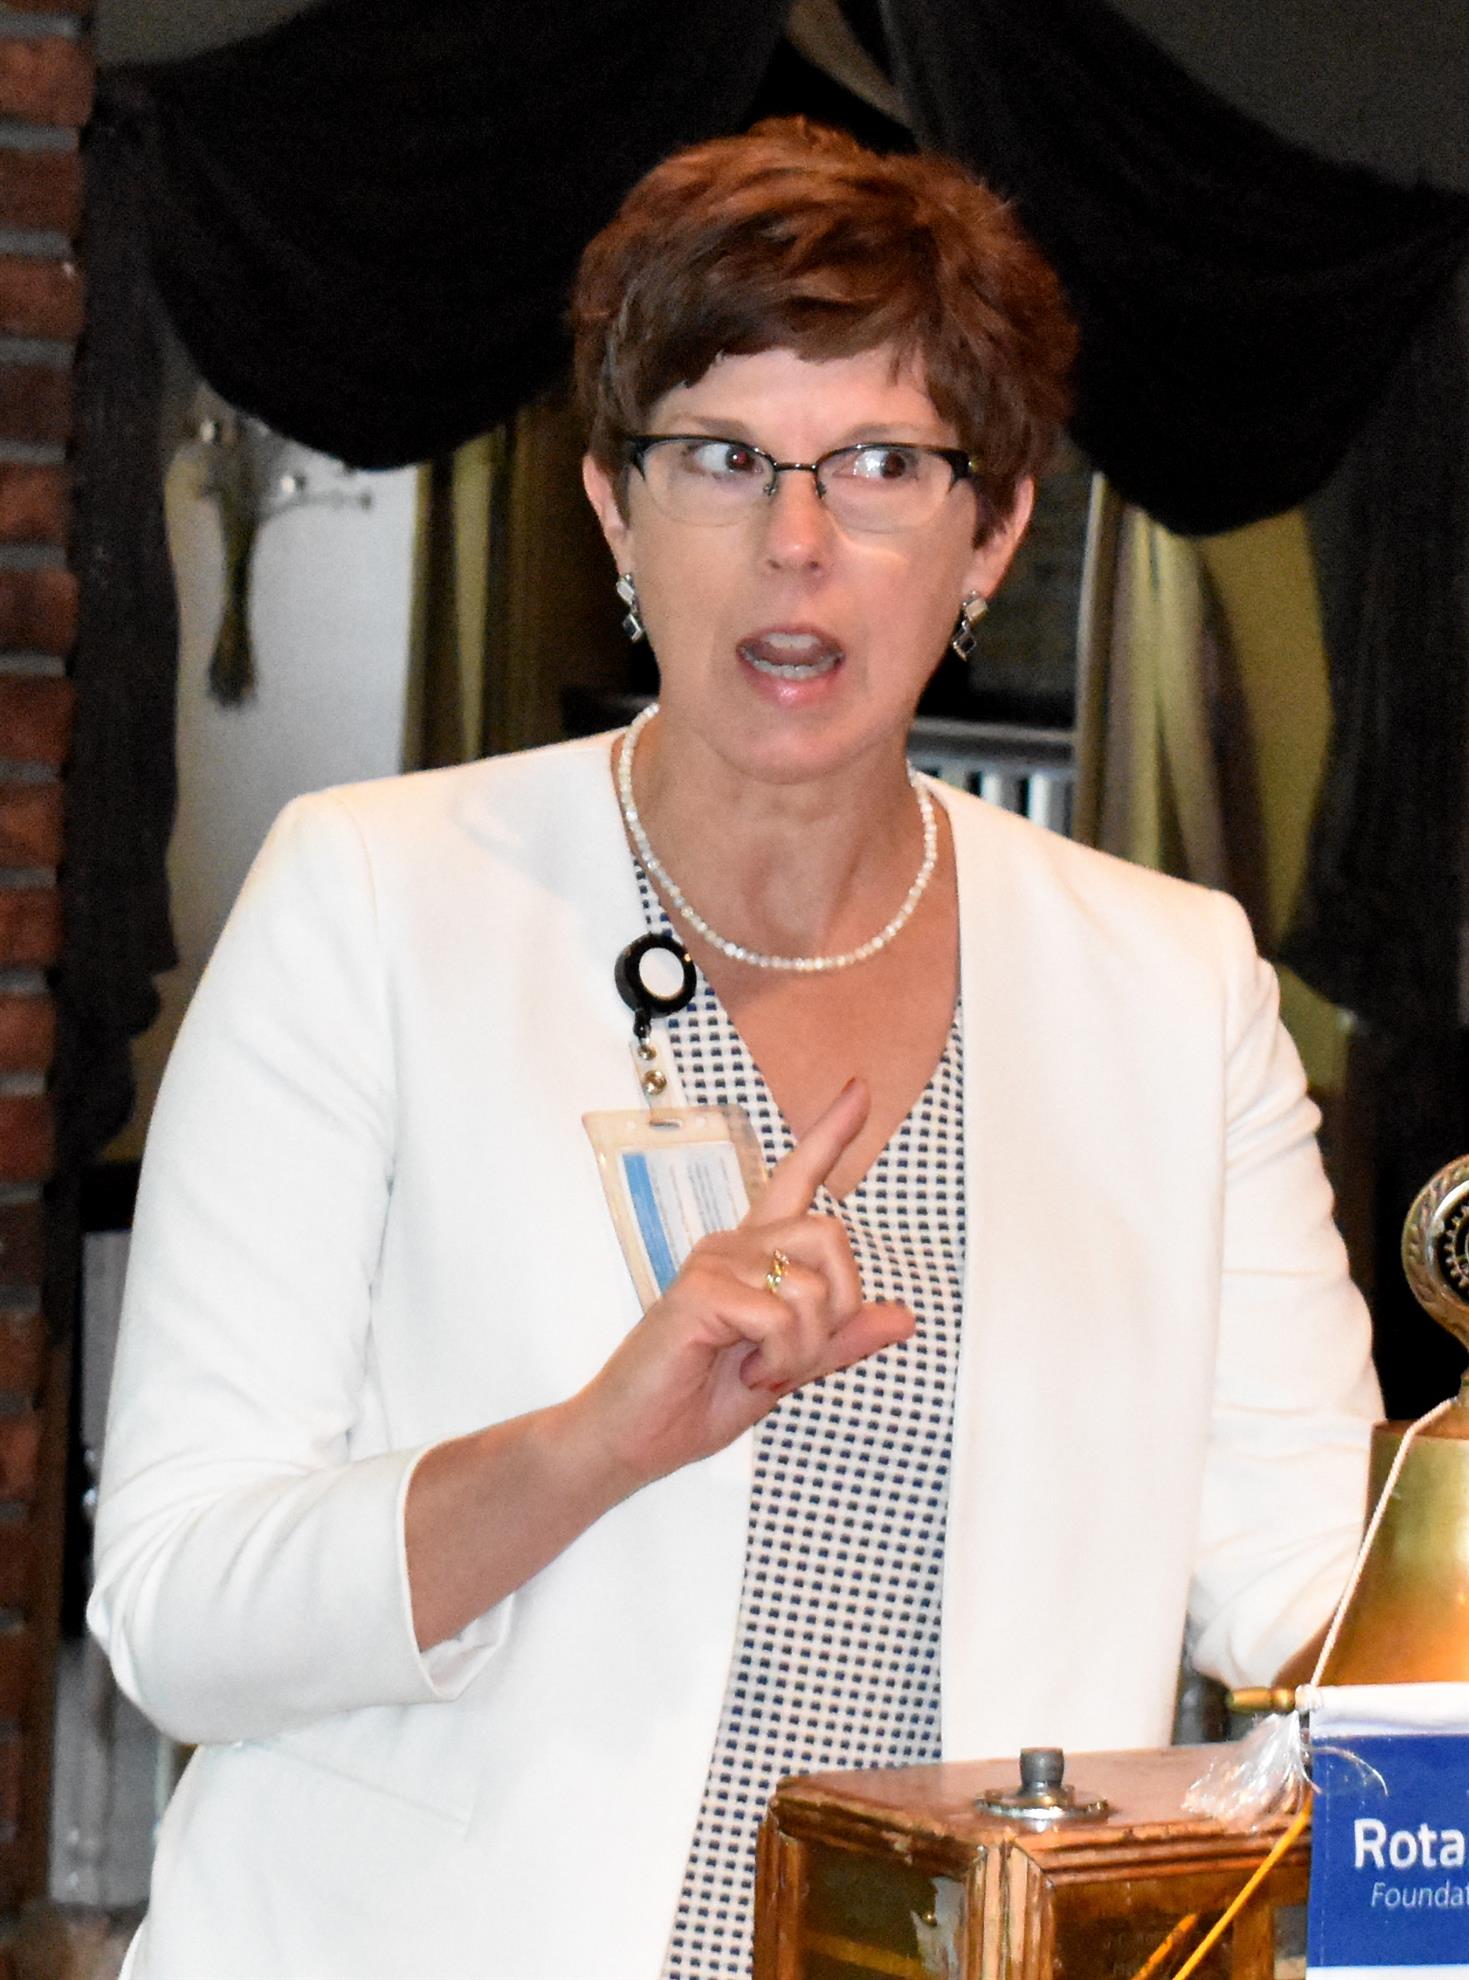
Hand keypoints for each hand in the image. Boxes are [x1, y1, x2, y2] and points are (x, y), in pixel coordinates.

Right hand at [571, 1078, 914, 1489]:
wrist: (630, 1440)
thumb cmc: (696, 1402)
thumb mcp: (786, 1371)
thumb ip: (839, 1341)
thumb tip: (904, 1317)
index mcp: (753, 1256)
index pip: (796, 1180)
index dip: (831, 1135)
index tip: (861, 1089)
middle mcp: (734, 1246)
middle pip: (832, 1236)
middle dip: (839, 1307)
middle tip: (798, 1355)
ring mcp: (713, 1263)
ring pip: (811, 1287)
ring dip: (805, 1347)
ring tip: (762, 1368)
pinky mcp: (699, 1291)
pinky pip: (778, 1315)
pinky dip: (779, 1357)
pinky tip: (746, 1371)